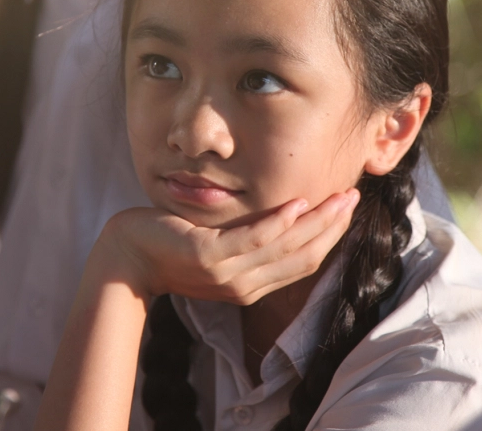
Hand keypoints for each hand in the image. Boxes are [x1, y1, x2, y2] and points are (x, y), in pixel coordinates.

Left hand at [94, 189, 359, 304]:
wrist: (127, 257)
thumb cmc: (171, 244)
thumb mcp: (220, 244)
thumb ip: (250, 237)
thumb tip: (283, 212)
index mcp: (252, 284)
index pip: (304, 262)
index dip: (330, 236)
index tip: (347, 208)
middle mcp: (246, 285)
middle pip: (303, 256)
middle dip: (333, 226)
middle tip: (354, 197)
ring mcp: (228, 274)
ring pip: (285, 248)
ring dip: (316, 222)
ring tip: (337, 197)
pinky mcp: (209, 258)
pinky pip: (252, 240)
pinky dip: (278, 222)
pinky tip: (296, 203)